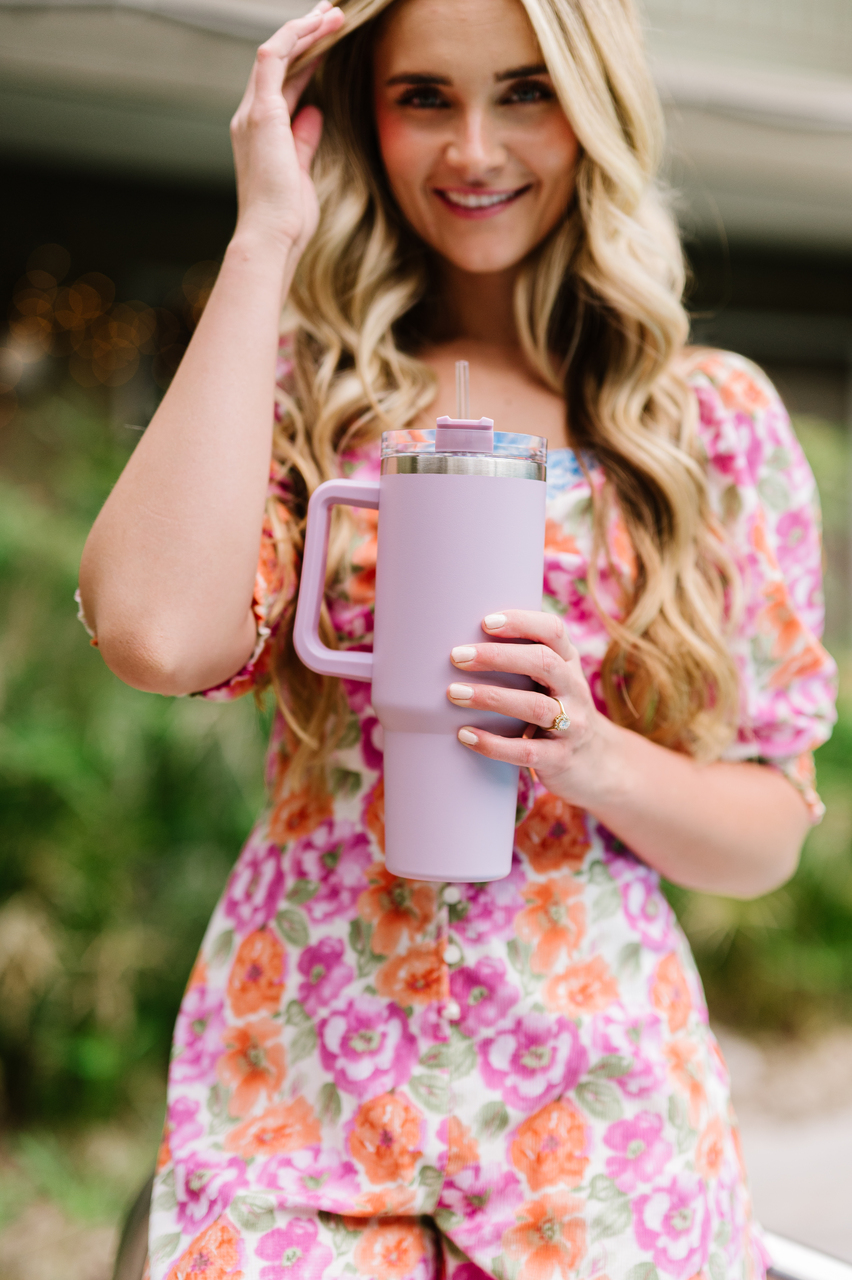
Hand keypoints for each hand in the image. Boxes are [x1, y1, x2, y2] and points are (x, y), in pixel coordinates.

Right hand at [230, 0, 344, 258]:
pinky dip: (295, 37)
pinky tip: (318, 25)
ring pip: (275, 52)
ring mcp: (252, 113)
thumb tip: (314, 112)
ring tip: (333, 13)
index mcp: (260, 132)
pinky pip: (273, 58)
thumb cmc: (287, 217)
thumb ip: (304, 140)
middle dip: (305, 33)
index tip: (328, 41)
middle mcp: (250, 116)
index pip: (283, 83)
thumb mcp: (301, 172)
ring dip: (304, 28)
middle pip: (278, 61)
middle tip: (332, 13)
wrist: (272, 236)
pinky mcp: (261, 112)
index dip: (306, 58)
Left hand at [446, 609, 611, 802]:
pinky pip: (525, 751)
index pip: (553, 631)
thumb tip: (463, 640)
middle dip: (498, 657)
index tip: (485, 622)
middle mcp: (575, 690)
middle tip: (458, 656)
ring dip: (491, 697)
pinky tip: (465, 734)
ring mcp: (572, 725)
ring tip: (454, 693)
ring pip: (535, 706)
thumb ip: (524, 660)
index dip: (521, 622)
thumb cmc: (557, 710)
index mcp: (569, 663)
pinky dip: (492, 743)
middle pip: (543, 663)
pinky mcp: (559, 759)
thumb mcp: (553, 680)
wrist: (598, 763)